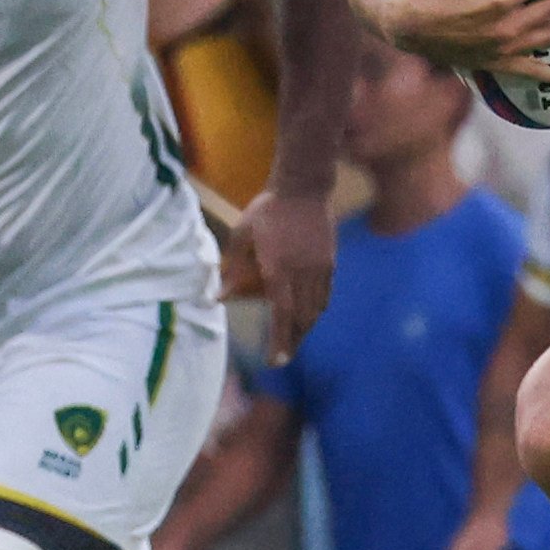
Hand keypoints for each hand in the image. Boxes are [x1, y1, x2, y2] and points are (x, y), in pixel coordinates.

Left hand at [233, 190, 334, 363]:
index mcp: (279, 269)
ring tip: (295, 340)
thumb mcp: (242, 235)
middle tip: (283, 357)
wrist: (304, 188)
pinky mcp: (330, 263)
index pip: (283, 314)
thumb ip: (233, 269)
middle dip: (294, 342)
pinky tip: (310, 315)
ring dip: (305, 329)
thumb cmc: (268, 210)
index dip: (280, 340)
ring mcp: (320, 269)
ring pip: (316, 310)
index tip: (275, 361)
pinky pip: (326, 295)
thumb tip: (219, 297)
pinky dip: (317, 310)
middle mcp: (303, 274)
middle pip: (303, 319)